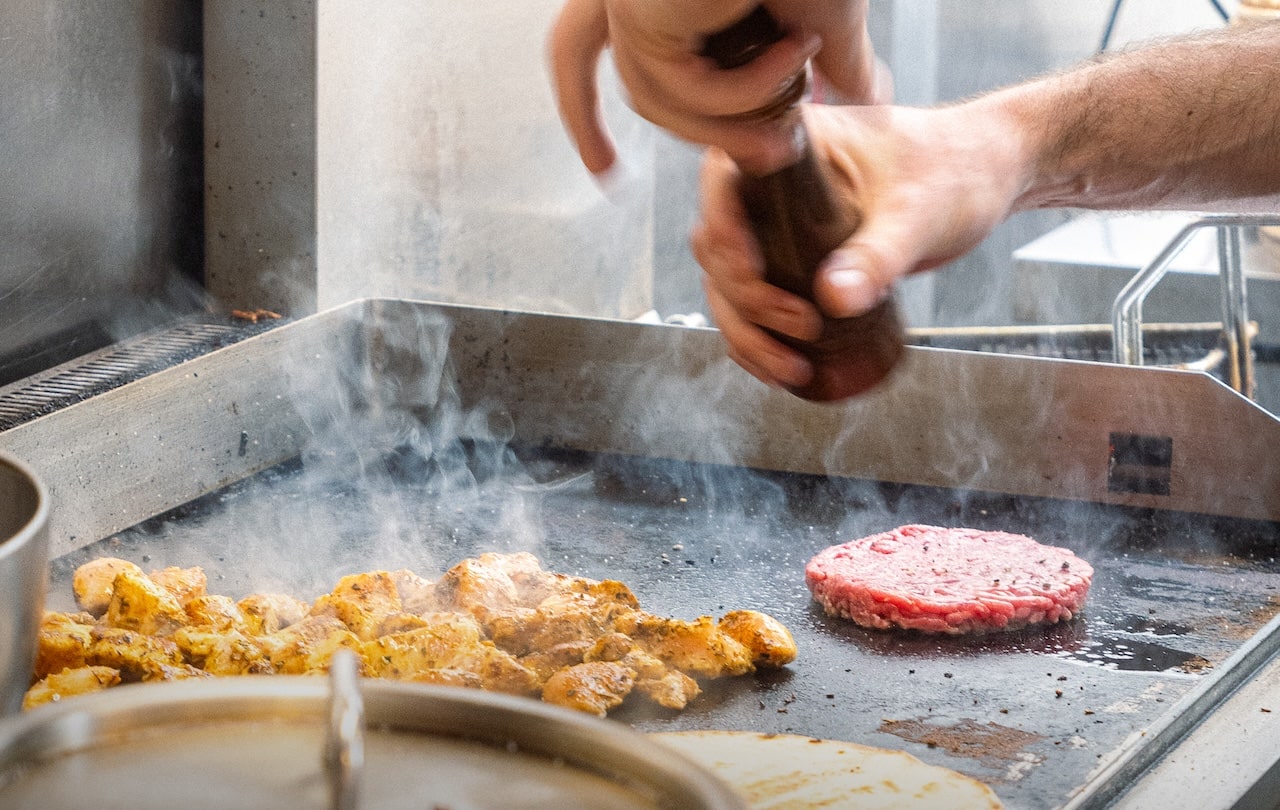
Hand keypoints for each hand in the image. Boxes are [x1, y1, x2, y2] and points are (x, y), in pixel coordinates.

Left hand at [547, 0, 888, 175]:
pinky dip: (746, 91)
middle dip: (703, 137)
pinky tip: (793, 62)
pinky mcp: (647, 12)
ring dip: (733, 128)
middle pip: (642, 92)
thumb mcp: (828, 15)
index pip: (597, 58)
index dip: (591, 115)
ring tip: (788, 131)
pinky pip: (686, 89)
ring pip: (664, 102)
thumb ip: (837, 61)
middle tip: (762, 160)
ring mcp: (638, 3)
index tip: (600, 167)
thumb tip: (864, 98)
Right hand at [691, 101, 1027, 388]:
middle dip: (745, 297)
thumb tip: (834, 299)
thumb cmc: (958, 168)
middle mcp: (770, 182)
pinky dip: (759, 337)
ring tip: (791, 367)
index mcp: (789, 144)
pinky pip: (754, 301)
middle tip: (801, 326)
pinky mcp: (793, 258)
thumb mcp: (919, 211)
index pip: (723, 180)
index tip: (753, 273)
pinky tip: (782, 368)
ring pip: (728, 281)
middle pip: (717, 244)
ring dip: (747, 330)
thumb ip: (879, 254)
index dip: (722, 229)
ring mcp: (777, 222)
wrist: (986, 175)